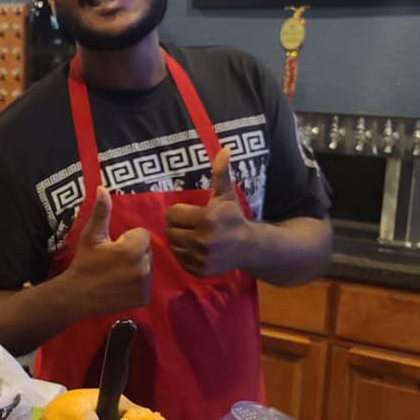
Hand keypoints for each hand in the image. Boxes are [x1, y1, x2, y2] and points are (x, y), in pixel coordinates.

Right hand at [65, 186, 151, 314]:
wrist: (76, 295)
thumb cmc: (84, 262)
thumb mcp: (91, 235)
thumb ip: (101, 212)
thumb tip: (102, 188)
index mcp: (132, 250)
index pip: (143, 235)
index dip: (128, 239)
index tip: (113, 248)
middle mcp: (143, 268)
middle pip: (147, 251)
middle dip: (135, 253)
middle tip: (114, 261)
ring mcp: (144, 285)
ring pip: (148, 267)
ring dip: (137, 267)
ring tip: (117, 273)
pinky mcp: (143, 299)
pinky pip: (146, 284)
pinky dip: (136, 285)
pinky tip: (121, 286)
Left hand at [164, 146, 251, 276]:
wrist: (249, 247)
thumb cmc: (233, 217)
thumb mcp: (226, 195)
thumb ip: (221, 173)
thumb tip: (224, 149)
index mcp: (206, 219)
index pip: (171, 214)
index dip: (178, 212)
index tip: (188, 212)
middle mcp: (202, 240)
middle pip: (170, 230)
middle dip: (177, 226)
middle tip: (188, 224)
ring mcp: (200, 257)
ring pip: (172, 245)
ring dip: (178, 240)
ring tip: (190, 235)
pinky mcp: (199, 270)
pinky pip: (178, 259)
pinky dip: (182, 254)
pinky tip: (193, 248)